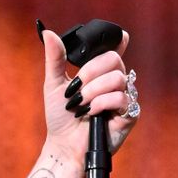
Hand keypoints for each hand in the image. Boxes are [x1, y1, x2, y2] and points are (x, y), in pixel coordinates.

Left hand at [40, 26, 138, 163]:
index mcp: (99, 73)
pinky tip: (91, 112)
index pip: (113, 50)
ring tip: (80, 105)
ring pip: (117, 78)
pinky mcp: (130, 114)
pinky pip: (121, 98)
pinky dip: (101, 103)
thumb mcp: (54, 84)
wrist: (63, 144)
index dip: (118, 41)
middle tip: (76, 89)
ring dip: (92, 91)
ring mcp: (124, 97)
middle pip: (114, 60)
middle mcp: (114, 82)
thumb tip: (47, 33)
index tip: (121, 37)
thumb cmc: (60, 116)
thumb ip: (55, 59)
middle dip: (90, 72)